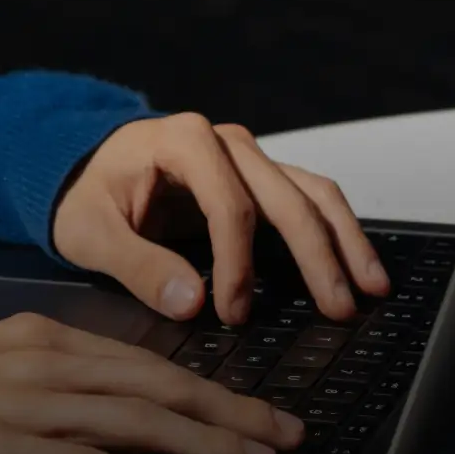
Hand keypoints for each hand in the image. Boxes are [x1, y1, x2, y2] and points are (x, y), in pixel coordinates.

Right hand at [0, 313, 304, 453]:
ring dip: (207, 443)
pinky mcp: (0, 447)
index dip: (210, 387)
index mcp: (44, 336)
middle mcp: (44, 360)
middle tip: (286, 433)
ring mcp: (24, 402)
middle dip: (232, 410)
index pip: (147, 362)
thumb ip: (51, 378)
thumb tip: (114, 407)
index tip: (255, 406)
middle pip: (159, 384)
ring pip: (138, 419)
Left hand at [53, 114, 389, 324]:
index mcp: (184, 141)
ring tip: (372, 290)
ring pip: (313, 193)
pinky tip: (355, 270)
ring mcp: (248, 157)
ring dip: (345, 242)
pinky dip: (335, 234)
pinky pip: (307, 200)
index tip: (234, 312)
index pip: (230, 205)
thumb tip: (192, 302)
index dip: (239, 263)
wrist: (82, 168)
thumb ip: (137, 265)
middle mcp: (226, 142)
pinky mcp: (258, 178)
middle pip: (288, 197)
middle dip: (318, 257)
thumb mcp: (90, 233)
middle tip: (340, 308)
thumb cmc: (84, 197)